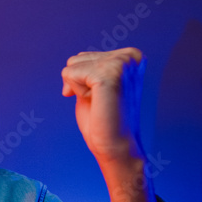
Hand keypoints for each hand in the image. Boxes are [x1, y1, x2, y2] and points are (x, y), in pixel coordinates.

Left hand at [61, 47, 145, 166]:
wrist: (115, 146)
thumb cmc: (104, 119)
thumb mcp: (95, 86)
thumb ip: (89, 69)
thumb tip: (74, 59)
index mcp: (131, 56)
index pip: (84, 56)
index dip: (81, 81)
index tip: (101, 97)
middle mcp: (130, 56)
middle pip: (76, 59)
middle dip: (79, 83)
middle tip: (100, 102)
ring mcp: (121, 63)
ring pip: (71, 65)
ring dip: (78, 88)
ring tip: (100, 102)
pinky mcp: (108, 74)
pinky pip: (70, 73)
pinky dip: (77, 92)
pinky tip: (97, 103)